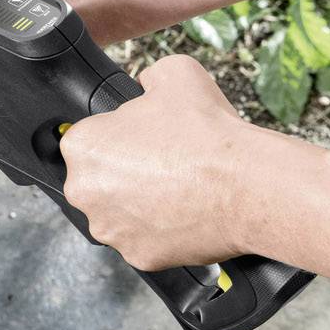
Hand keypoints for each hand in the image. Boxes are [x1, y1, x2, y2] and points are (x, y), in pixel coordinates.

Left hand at [59, 54, 253, 269]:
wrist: (246, 185)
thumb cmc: (208, 133)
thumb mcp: (174, 73)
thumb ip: (148, 77)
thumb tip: (146, 85)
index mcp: (82, 147)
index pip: (91, 138)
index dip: (121, 135)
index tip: (145, 138)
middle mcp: (84, 191)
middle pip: (101, 179)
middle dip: (126, 172)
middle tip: (165, 163)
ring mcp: (110, 228)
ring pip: (121, 212)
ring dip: (142, 202)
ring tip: (179, 187)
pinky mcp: (138, 256)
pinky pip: (145, 240)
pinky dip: (162, 230)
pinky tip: (186, 212)